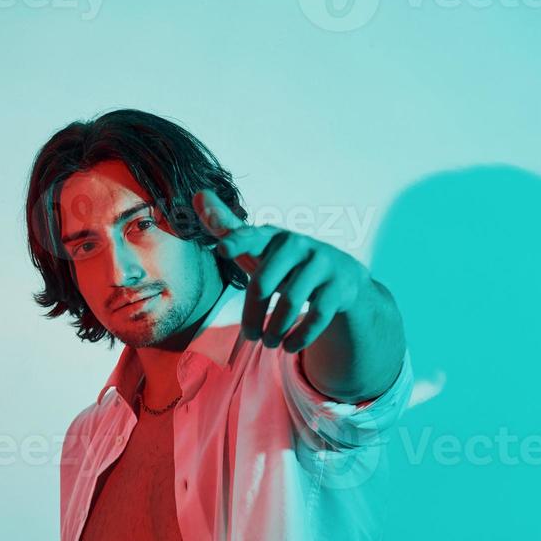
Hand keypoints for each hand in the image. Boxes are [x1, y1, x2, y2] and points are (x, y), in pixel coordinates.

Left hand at [193, 189, 375, 352]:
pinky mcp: (340, 286)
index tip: (222, 249)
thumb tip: (198, 193)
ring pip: (291, 302)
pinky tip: (289, 346)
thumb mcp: (259, 248)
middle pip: (263, 283)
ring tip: (269, 344)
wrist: (342, 276)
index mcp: (273, 236)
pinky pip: (317, 316)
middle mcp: (298, 244)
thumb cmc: (287, 263)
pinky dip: (300, 336)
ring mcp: (321, 264)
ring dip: (275, 330)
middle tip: (250, 337)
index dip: (236, 242)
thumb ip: (228, 228)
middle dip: (252, 315)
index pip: (250, 238)